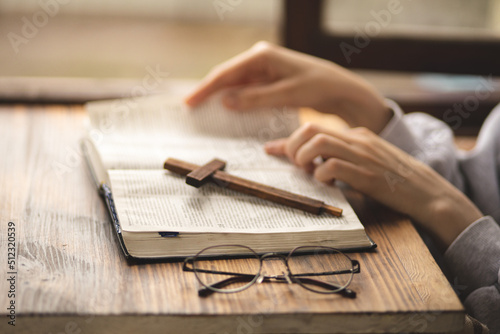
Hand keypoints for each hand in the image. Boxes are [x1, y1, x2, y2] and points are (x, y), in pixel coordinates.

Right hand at [185, 41, 391, 132]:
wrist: (339, 90)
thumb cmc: (318, 87)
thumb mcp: (287, 95)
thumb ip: (255, 98)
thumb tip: (225, 101)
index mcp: (262, 56)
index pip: (226, 73)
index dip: (206, 88)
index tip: (189, 102)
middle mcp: (259, 59)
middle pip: (227, 78)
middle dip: (209, 93)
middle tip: (190, 109)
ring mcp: (263, 70)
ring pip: (235, 86)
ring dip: (221, 99)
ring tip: (202, 112)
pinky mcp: (268, 81)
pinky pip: (247, 92)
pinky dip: (236, 103)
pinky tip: (226, 113)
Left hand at [265, 123, 482, 248]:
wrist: (427, 192)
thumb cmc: (393, 180)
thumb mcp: (366, 162)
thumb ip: (342, 158)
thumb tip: (312, 165)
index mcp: (356, 135)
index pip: (314, 128)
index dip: (288, 140)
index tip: (270, 150)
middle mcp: (357, 140)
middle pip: (311, 129)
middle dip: (294, 146)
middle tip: (297, 165)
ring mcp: (362, 155)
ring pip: (318, 142)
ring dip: (304, 158)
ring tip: (310, 172)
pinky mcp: (367, 174)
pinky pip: (333, 165)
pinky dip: (322, 174)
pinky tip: (327, 182)